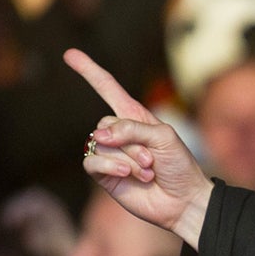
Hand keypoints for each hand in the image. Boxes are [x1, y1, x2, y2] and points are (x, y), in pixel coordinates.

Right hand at [67, 50, 214, 246]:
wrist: (184, 201)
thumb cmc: (180, 166)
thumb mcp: (163, 137)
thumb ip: (132, 128)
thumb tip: (100, 136)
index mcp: (135, 118)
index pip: (108, 89)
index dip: (90, 72)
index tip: (70, 55)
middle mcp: (120, 134)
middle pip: (105, 125)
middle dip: (131, 143)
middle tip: (153, 160)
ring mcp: (111, 155)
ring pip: (100, 145)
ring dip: (127, 159)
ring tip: (148, 172)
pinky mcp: (105, 175)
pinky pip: (92, 162)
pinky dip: (111, 167)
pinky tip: (129, 175)